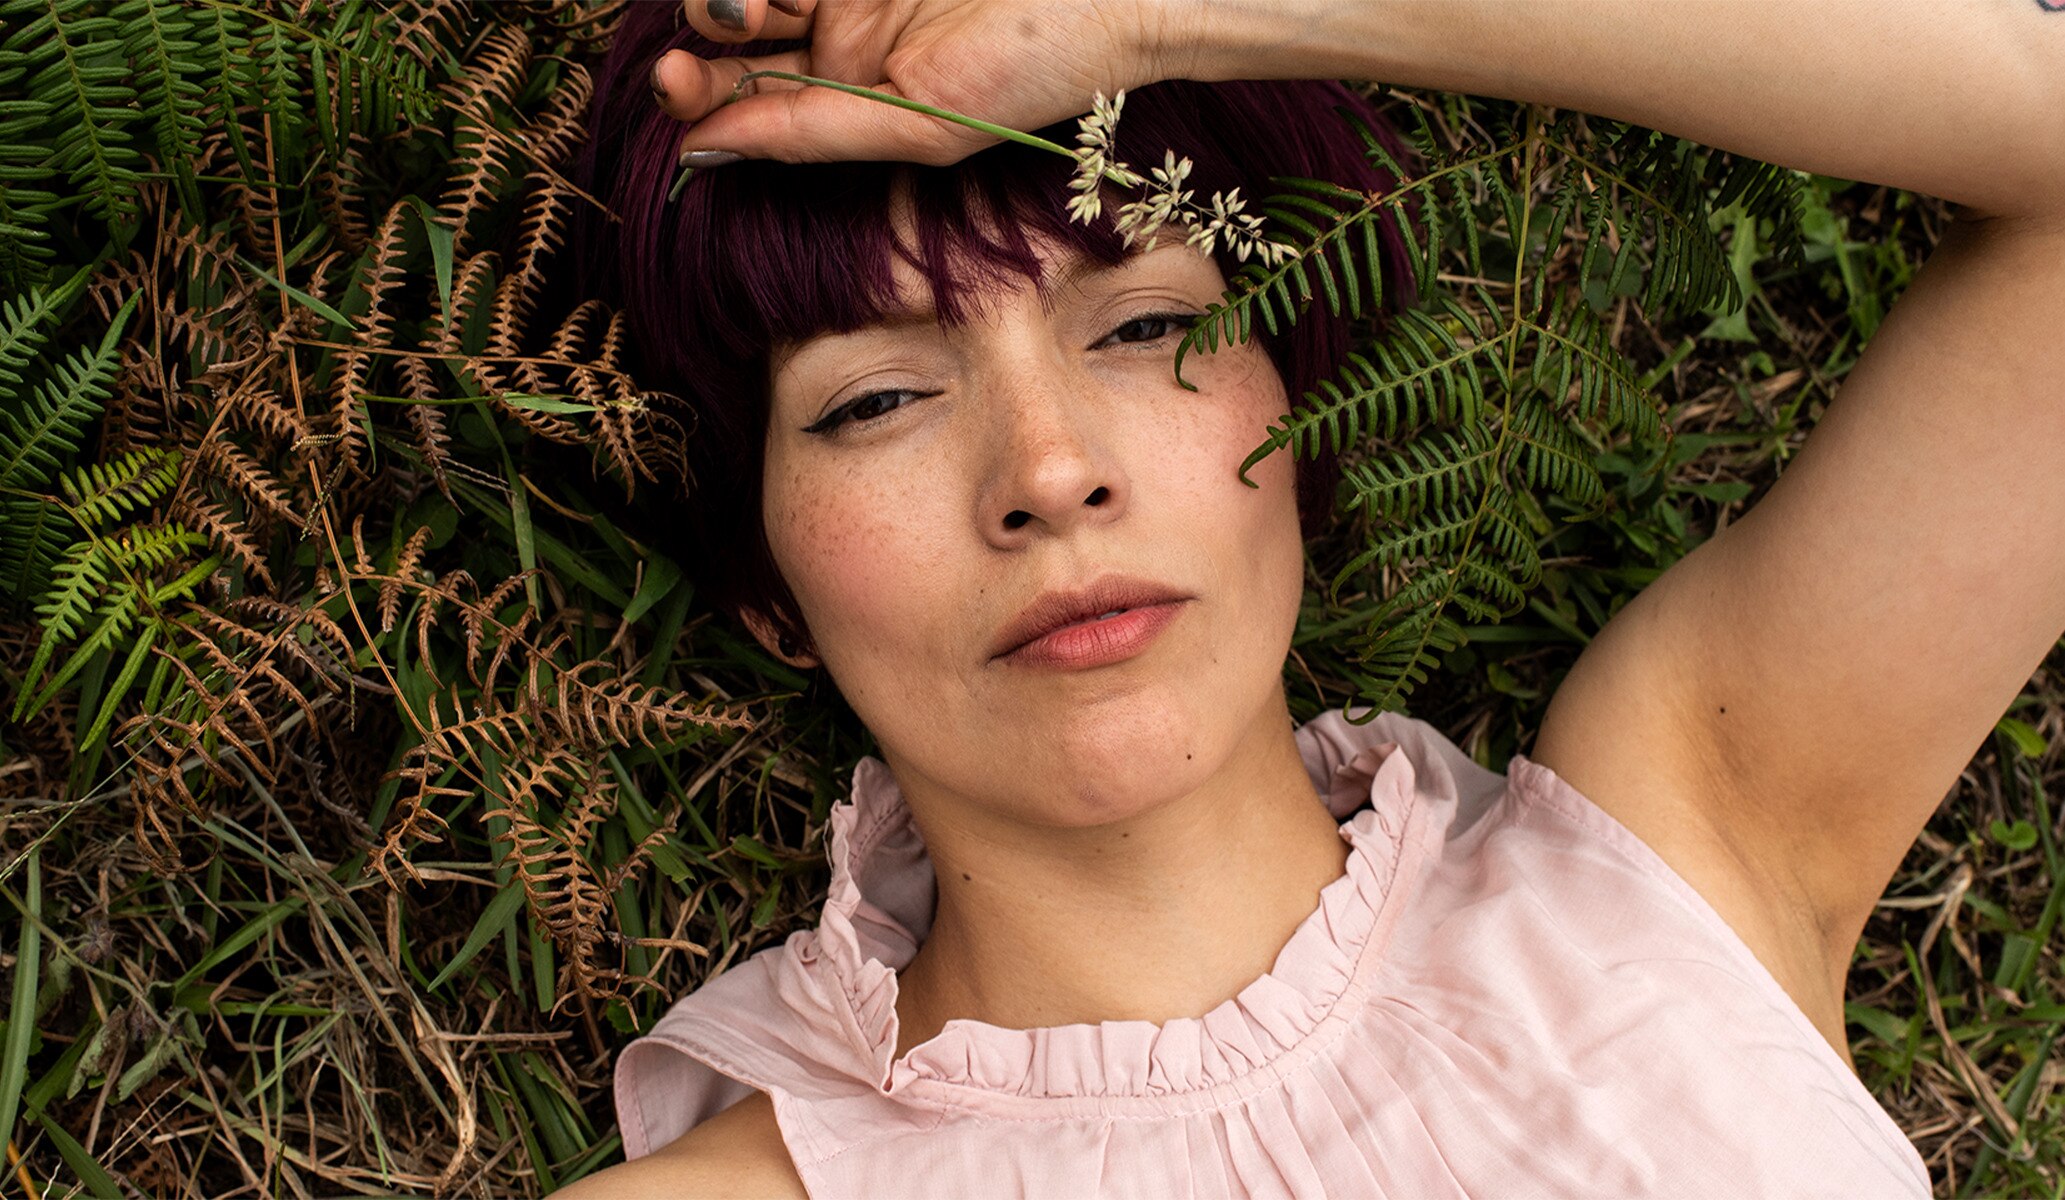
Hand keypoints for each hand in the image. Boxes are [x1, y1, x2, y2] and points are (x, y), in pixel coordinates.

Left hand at [653, 0, 1205, 165]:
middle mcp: (838, 27)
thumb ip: (810, 134)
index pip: (742, 91)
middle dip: (704, 26)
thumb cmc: (1038, 68)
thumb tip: (698, 152)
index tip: (678, 81)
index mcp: (846, 91)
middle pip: (732, 25)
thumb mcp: (921, 124)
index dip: (694, 88)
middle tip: (722, 19)